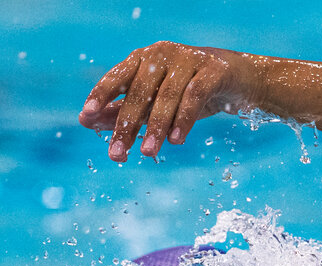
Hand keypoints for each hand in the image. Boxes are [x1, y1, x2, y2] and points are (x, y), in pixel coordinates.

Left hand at [78, 41, 251, 161]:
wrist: (235, 77)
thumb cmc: (187, 90)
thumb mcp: (154, 103)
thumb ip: (121, 111)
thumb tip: (86, 122)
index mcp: (143, 59)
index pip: (117, 76)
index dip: (102, 94)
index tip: (87, 115)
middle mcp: (162, 55)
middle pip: (139, 92)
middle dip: (127, 125)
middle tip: (117, 154)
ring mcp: (188, 60)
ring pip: (167, 96)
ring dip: (156, 126)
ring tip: (148, 152)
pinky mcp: (212, 70)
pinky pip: (195, 96)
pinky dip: (184, 118)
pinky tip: (176, 139)